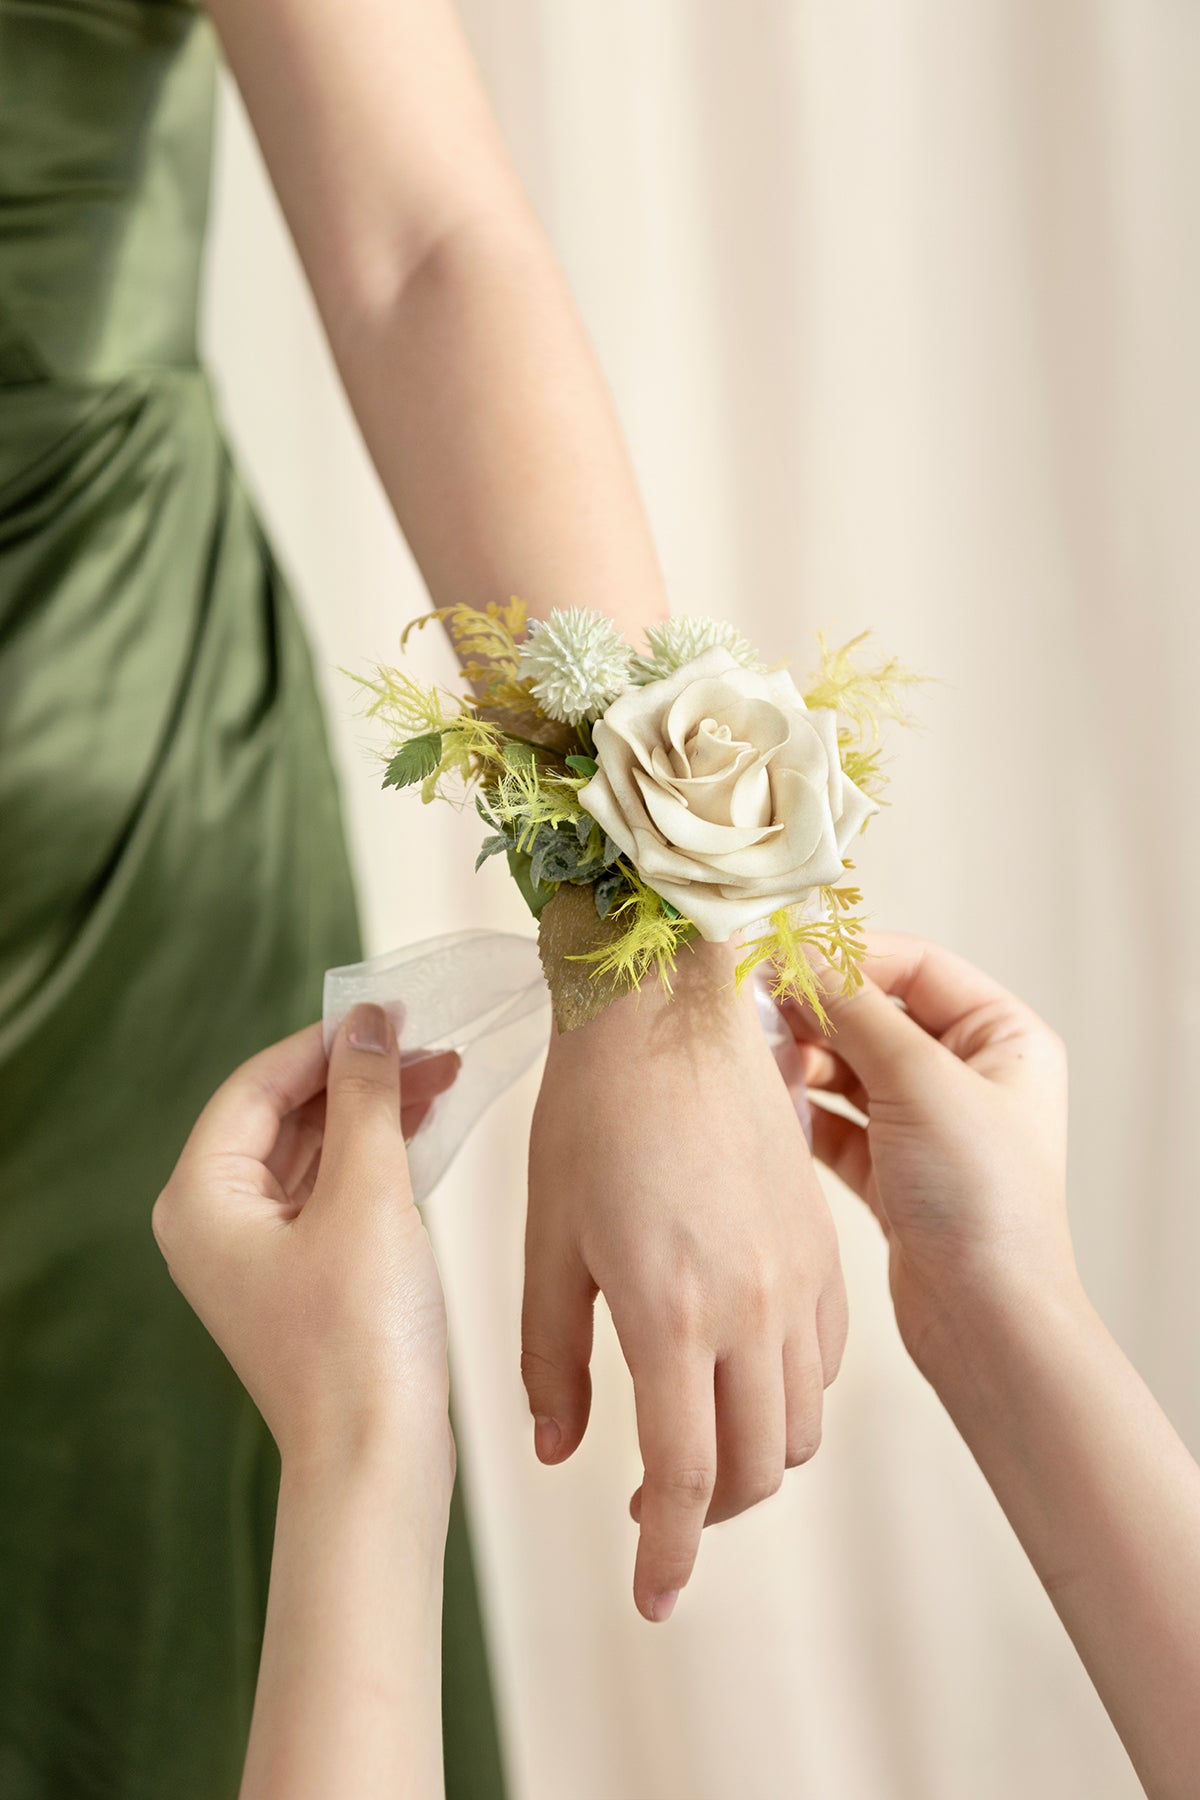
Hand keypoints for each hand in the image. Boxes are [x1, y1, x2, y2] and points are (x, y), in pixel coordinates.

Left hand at [152, 1005, 458, 1476]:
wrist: (378, 1459)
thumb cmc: (363, 1337)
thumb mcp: (368, 1195)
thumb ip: (365, 1099)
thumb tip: (367, 1024)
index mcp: (202, 1199)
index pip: (256, 1086)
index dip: (325, 1042)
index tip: (390, 1012)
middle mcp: (215, 1223)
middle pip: (284, 1115)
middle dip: (357, 1076)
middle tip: (430, 1044)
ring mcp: (258, 1253)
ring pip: (314, 1150)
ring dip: (374, 1111)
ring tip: (442, 1075)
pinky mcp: (301, 1276)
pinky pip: (332, 1190)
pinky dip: (376, 1155)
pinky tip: (424, 1127)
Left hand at [525, 942, 846, 1623]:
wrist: (669, 1012)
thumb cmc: (590, 1115)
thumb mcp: (547, 1239)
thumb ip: (551, 1356)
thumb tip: (557, 1452)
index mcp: (670, 1313)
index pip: (680, 1478)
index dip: (663, 1553)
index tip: (649, 1596)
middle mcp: (751, 1308)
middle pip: (752, 1469)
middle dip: (705, 1515)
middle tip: (657, 1516)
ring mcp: (798, 1277)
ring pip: (801, 1424)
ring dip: (753, 1461)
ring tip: (699, 1449)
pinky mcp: (822, 1244)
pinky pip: (827, 1359)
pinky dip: (791, 1397)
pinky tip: (744, 1375)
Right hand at [782, 931, 1073, 1370]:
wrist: (987, 1323)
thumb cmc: (980, 1200)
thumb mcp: (919, 1081)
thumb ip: (854, 1011)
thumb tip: (797, 953)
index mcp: (1004, 1038)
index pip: (916, 967)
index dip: (848, 957)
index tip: (781, 955)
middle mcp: (972, 1076)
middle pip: (878, 1016)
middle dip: (817, 1012)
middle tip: (756, 1010)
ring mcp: (931, 1127)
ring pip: (853, 1070)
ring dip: (806, 1062)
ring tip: (760, 1063)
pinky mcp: (895, 1175)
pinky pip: (839, 1123)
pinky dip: (805, 1113)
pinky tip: (769, 1109)